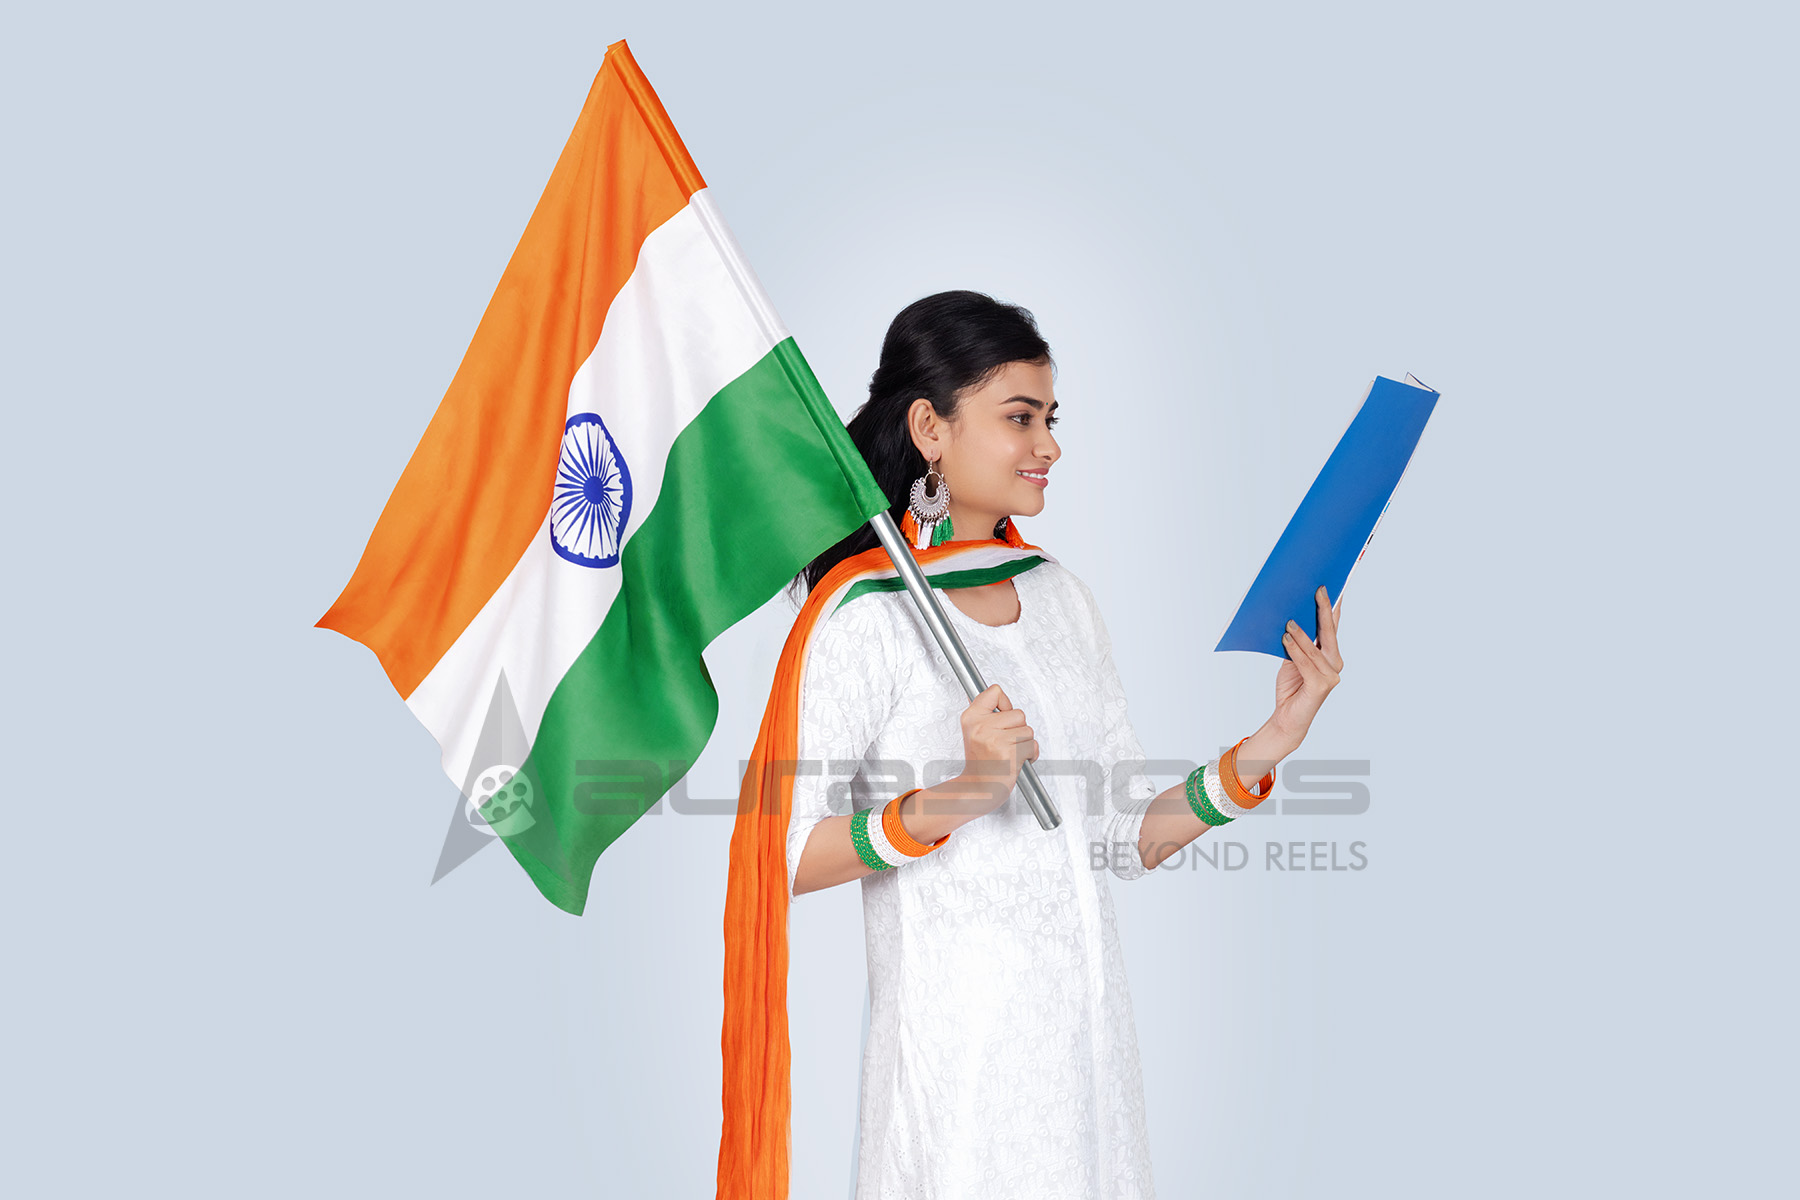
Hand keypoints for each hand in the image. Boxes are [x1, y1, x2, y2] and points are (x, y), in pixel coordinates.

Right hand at [954, 684, 1037, 813]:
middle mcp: (981, 726)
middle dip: (1018, 729)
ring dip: (1024, 743)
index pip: (995, 691)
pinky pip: (1032, 745)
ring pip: (1028, 730)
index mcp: (972, 717)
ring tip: (1010, 752)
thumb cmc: (980, 763)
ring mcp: (995, 740)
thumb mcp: (973, 731)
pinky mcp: (1009, 753)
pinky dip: (1030, 755)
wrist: (978, 789)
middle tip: (1005, 742)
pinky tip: (1016, 761)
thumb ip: (985, 711)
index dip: (1005, 704)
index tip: (1002, 716)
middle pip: (1019, 713)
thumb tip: (995, 692)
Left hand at [1272, 586, 1343, 742]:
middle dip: (1324, 608)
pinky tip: (1285, 639)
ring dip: (1301, 632)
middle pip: (1329, 631)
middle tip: (1318, 589)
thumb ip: (1298, 640)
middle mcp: (1335, 663)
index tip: (1335, 584)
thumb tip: (1292, 615)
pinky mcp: (1320, 686)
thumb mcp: (1293, 657)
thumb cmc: (1292, 686)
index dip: (1335, 605)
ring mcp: (1330, 675)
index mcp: (1330, 653)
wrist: (1287, 717)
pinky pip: (1305, 663)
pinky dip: (1295, 650)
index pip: (1333, 625)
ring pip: (1315, 647)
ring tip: (1289, 619)